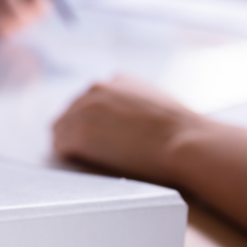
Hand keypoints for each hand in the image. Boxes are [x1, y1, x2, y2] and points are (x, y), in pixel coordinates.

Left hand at [52, 76, 210, 184]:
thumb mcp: (159, 107)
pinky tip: (86, 165)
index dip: (92, 122)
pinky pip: (60, 147)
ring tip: (90, 161)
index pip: (89, 102)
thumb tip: (122, 128)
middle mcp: (97, 88)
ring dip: (71, 146)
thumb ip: (134, 109)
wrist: (186, 142)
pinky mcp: (78, 131)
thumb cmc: (182, 133)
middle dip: (78, 133)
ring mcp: (84, 108)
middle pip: (70, 114)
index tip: (100, 138)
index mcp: (118, 81)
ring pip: (61, 130)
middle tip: (91, 155)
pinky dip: (69, 158)